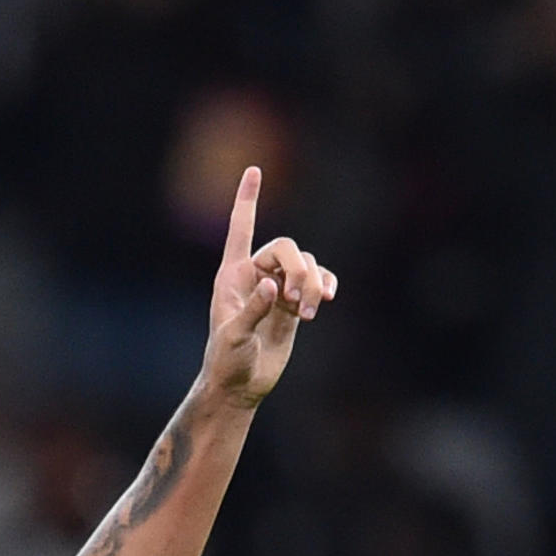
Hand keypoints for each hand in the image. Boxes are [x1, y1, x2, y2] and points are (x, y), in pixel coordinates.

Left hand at [201, 167, 337, 407]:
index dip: (247, 199)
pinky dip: (325, 284)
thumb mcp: (233, 337)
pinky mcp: (294, 305)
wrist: (240, 386)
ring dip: (314, 283)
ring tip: (309, 313)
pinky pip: (317, 281)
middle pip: (286, 248)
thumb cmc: (227, 360)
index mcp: (231, 275)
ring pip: (305, 264)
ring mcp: (277, 289)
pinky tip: (328, 298)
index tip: (254, 170)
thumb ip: (252, 310)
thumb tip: (273, 287)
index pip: (240, 228)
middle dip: (299, 270)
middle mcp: (254, 275)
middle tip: (300, 302)